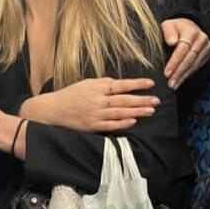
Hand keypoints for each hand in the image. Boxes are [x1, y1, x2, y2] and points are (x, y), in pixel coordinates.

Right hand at [21, 77, 158, 131]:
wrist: (53, 109)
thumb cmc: (70, 95)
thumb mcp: (86, 83)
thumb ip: (103, 83)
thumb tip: (119, 83)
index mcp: (97, 87)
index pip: (121, 85)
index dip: (136, 84)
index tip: (151, 83)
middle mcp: (97, 100)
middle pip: (124, 99)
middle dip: (142, 100)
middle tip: (157, 100)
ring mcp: (95, 114)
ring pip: (120, 112)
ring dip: (136, 111)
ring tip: (150, 111)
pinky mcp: (92, 126)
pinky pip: (110, 125)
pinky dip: (122, 123)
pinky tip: (133, 121)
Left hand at [162, 18, 209, 89]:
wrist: (188, 27)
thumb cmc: (174, 28)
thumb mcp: (168, 25)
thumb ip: (168, 32)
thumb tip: (172, 42)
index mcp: (191, 31)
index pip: (183, 49)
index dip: (174, 62)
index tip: (166, 72)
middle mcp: (202, 38)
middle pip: (189, 58)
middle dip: (179, 72)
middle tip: (170, 83)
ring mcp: (206, 47)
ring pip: (194, 64)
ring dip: (183, 76)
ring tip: (173, 85)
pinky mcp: (207, 54)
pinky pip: (197, 67)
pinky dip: (187, 75)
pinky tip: (180, 81)